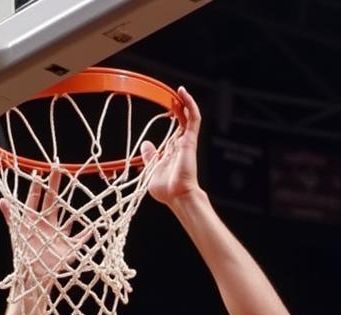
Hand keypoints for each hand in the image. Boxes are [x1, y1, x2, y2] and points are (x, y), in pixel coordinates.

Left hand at [0, 170, 79, 290]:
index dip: (37, 187)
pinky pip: (80, 239)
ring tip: (79, 194)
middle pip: (52, 202)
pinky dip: (86, 235)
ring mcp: (58, 235)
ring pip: (68, 218)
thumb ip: (11, 216)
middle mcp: (47, 225)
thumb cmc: (25, 254)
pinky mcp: (69, 248)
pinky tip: (93, 228)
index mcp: (34, 221)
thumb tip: (1, 199)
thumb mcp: (17, 232)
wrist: (35, 275)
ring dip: (73, 208)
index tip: (39, 173)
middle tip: (58, 169)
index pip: (35, 200)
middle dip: (54, 186)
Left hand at [140, 86, 201, 205]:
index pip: (175, 131)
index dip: (173, 118)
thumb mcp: (152, 171)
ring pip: (190, 118)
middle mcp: (181, 146)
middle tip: (172, 96)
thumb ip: (150, 157)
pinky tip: (184, 95)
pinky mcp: (190, 141)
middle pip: (183, 122)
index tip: (168, 107)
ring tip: (180, 91)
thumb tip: (146, 144)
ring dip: (186, 103)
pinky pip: (194, 120)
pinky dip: (190, 106)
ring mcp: (187, 143)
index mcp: (173, 152)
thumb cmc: (167, 191)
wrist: (177, 196)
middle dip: (179, 108)